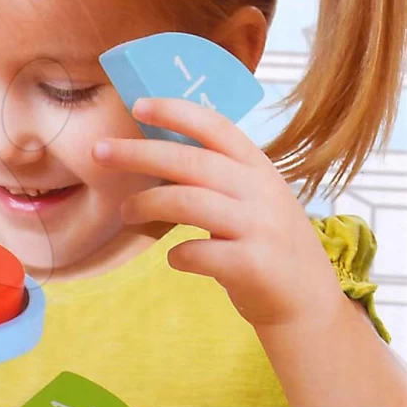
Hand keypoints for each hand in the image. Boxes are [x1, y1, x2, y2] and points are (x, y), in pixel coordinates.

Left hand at [92, 98, 349, 332]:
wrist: (308, 301)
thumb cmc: (268, 245)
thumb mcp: (256, 200)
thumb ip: (221, 178)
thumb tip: (157, 155)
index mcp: (260, 169)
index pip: (217, 127)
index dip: (177, 112)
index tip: (139, 105)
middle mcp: (261, 191)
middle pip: (191, 161)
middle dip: (139, 153)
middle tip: (99, 152)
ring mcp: (259, 227)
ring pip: (188, 202)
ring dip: (146, 204)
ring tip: (125, 211)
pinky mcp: (251, 265)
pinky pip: (197, 252)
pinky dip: (177, 255)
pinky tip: (175, 258)